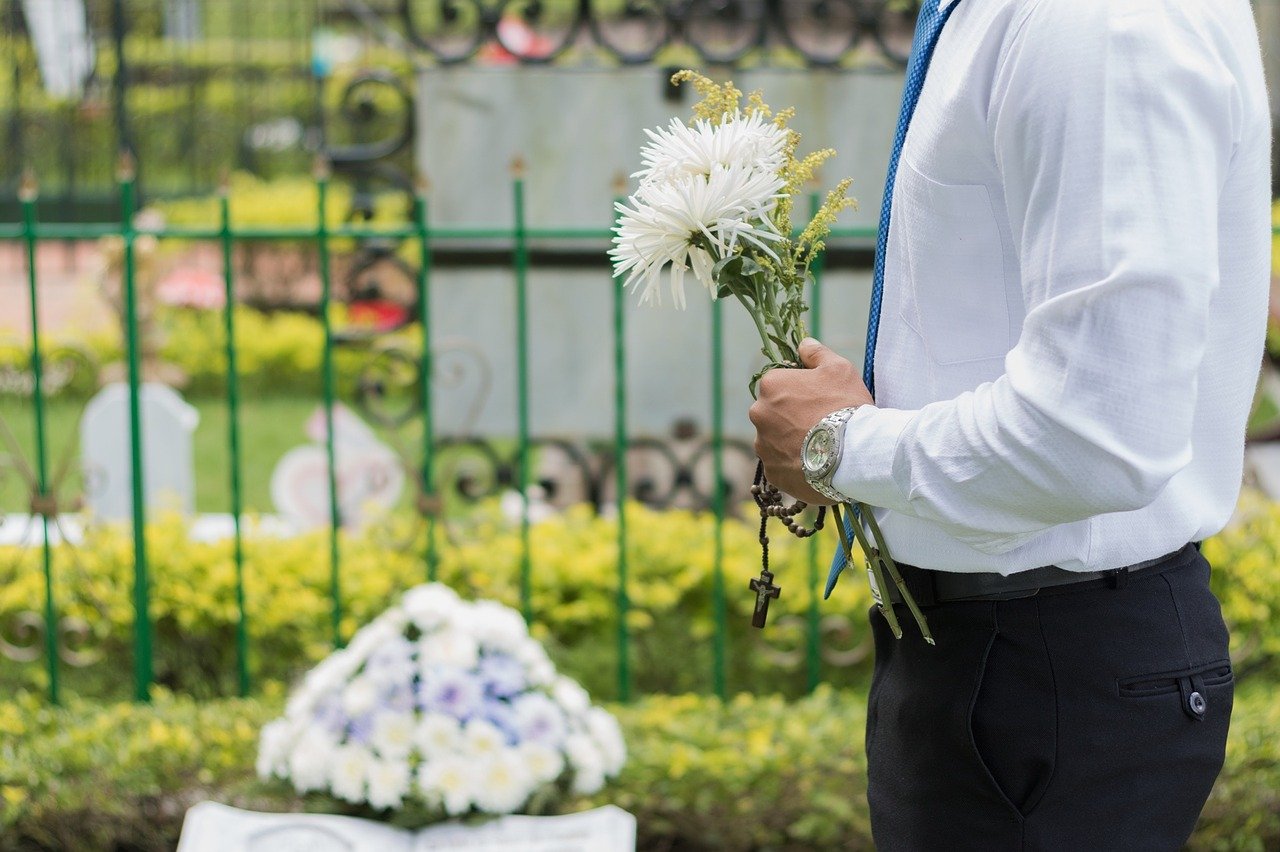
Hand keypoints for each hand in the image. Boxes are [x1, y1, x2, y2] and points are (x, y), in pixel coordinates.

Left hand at [747, 337, 872, 504]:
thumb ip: (817, 354)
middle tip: (819, 424)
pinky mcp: (771, 472)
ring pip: (774, 440)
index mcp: (770, 385)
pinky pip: (780, 465)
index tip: (817, 400)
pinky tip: (815, 463)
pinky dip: (793, 464)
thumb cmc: (846, 406)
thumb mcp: (839, 369)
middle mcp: (758, 414)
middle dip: (790, 417)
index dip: (799, 391)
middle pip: (773, 413)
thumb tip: (803, 343)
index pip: (778, 384)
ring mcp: (763, 446)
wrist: (853, 454)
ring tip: (819, 447)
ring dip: (790, 441)